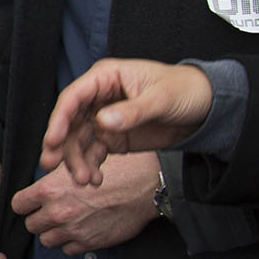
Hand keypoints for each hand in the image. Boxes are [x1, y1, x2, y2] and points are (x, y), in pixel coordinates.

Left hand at [11, 152, 157, 255]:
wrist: (145, 186)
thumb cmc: (113, 169)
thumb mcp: (77, 165)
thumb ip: (53, 180)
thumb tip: (39, 190)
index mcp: (49, 190)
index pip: (18, 204)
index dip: (25, 204)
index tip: (32, 203)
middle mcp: (57, 212)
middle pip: (31, 225)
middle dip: (40, 219)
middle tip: (53, 212)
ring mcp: (72, 230)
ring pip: (47, 240)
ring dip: (54, 232)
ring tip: (68, 221)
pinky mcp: (88, 244)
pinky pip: (68, 250)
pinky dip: (72, 242)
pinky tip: (82, 229)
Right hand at [40, 59, 214, 186]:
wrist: (206, 108)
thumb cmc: (184, 90)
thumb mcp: (161, 99)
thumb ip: (132, 111)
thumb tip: (102, 122)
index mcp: (106, 78)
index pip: (73, 97)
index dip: (59, 119)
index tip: (53, 141)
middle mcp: (99, 97)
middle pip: (70, 122)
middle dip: (61, 146)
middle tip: (53, 166)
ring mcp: (104, 118)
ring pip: (79, 141)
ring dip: (77, 161)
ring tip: (85, 180)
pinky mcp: (113, 136)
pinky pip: (94, 152)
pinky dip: (91, 166)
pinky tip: (95, 179)